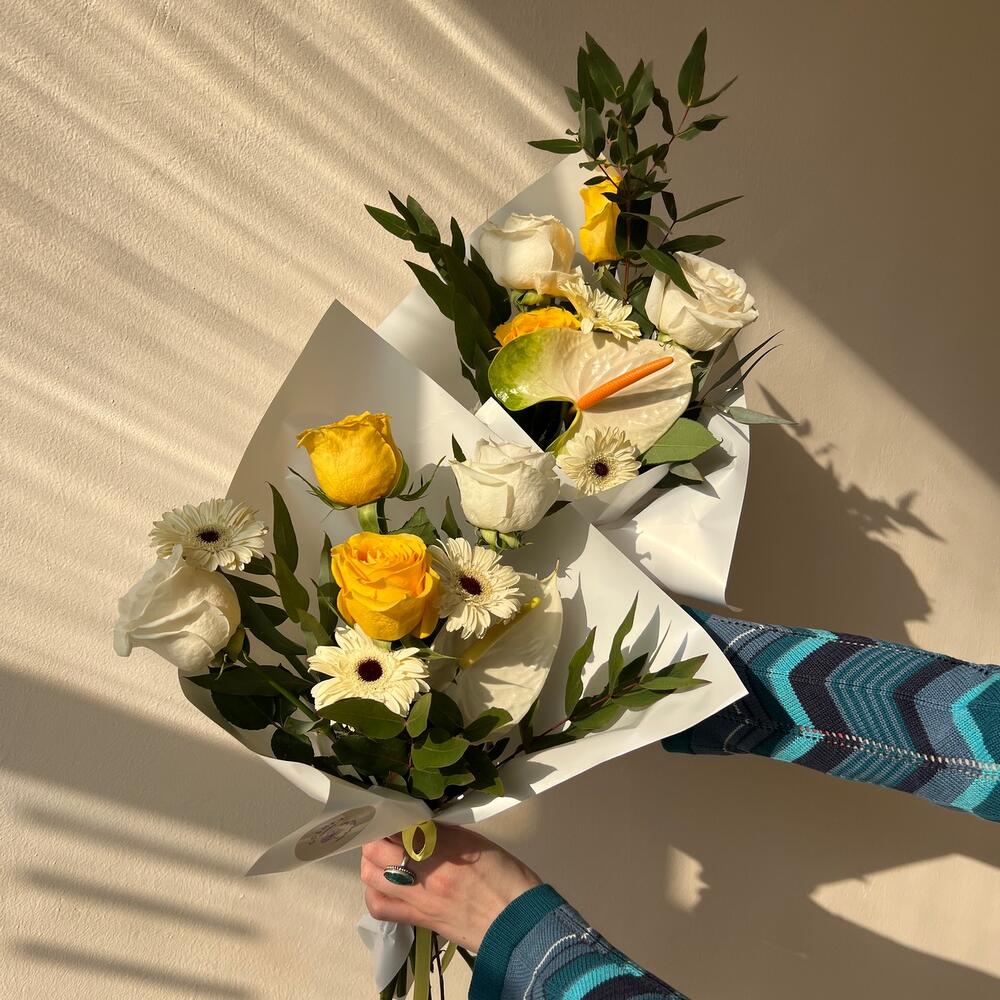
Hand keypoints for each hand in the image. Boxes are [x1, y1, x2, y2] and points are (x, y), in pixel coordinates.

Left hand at [360, 825, 541, 950]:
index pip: (398, 824)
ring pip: (371, 876)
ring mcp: (417, 898)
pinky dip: (374, 892)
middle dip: (374, 837)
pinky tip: (384, 884)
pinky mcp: (418, 920)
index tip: (391, 813)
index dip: (388, 817)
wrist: (518, 922)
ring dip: (370, 862)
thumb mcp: (474, 841)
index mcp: (443, 846)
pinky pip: (380, 907)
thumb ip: (441, 832)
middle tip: (384, 833)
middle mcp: (424, 871)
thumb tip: (416, 825)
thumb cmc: (504, 875)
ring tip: (382, 857)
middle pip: (376, 848)